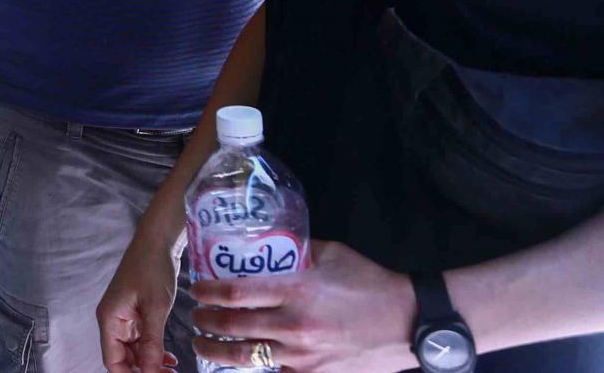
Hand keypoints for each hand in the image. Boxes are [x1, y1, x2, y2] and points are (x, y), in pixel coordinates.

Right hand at [98, 234, 183, 372]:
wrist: (158, 241)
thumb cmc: (152, 269)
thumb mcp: (155, 307)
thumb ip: (151, 343)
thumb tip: (150, 372)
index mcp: (110, 319)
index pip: (113, 360)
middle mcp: (113, 320)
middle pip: (123, 358)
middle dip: (143, 371)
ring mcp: (124, 316)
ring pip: (133, 351)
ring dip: (150, 362)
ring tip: (173, 370)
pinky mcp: (136, 312)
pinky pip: (141, 340)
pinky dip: (154, 350)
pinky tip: (169, 357)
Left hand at [190, 241, 417, 372]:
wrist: (409, 322)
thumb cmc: (370, 282)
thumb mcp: (331, 253)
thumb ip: (297, 250)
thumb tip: (270, 244)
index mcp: (296, 290)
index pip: (235, 293)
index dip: (207, 292)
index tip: (195, 289)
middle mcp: (294, 325)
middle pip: (233, 327)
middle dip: (205, 323)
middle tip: (194, 318)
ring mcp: (304, 356)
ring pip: (246, 357)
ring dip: (217, 352)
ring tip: (203, 345)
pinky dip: (254, 369)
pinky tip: (242, 364)